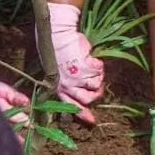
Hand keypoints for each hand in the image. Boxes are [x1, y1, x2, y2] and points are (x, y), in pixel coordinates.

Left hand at [46, 2, 103, 124]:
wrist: (58, 33)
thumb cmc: (56, 48)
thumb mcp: (57, 69)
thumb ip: (67, 81)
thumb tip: (81, 89)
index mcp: (58, 86)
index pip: (70, 104)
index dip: (82, 113)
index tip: (92, 121)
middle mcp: (66, 85)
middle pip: (87, 99)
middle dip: (95, 94)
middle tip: (97, 86)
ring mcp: (76, 77)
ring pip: (95, 85)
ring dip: (97, 78)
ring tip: (93, 68)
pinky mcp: (85, 67)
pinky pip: (98, 72)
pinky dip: (98, 66)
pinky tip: (92, 59)